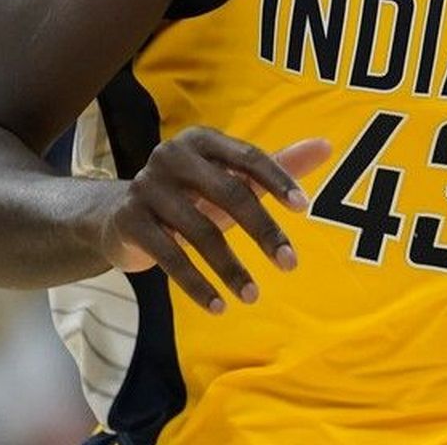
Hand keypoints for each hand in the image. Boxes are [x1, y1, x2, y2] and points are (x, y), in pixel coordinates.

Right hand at [93, 128, 332, 313]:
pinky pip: (169, 256)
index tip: (304, 208)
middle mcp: (172, 156)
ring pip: (200, 231)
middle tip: (291, 264)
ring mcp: (146, 187)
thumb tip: (327, 145)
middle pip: (229, 193)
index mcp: (202, 140)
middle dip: (263, 231)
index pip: (248, 156)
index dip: (278, 180)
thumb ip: (277, 166)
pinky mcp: (129, 221)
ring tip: (253, 295)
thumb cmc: (192, 196)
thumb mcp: (232, 181)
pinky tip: (218, 305)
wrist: (119, 218)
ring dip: (231, 268)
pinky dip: (196, 284)